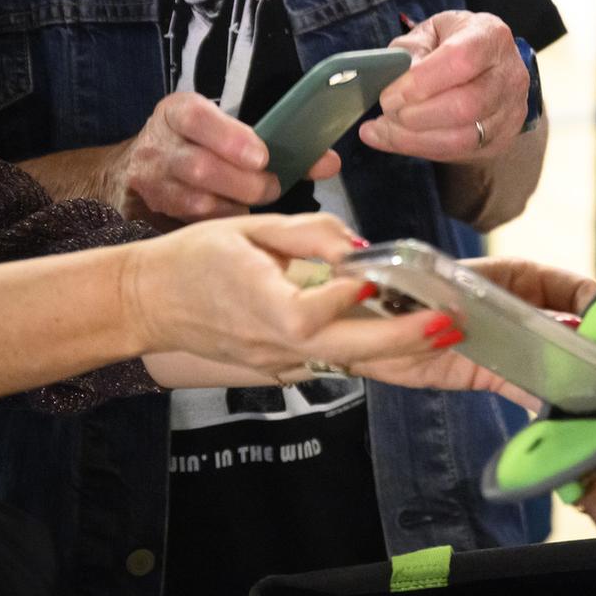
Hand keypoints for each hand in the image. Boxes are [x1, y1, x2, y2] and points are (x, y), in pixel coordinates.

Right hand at [116, 92, 339, 225]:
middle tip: (273, 187)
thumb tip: (330, 163)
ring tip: (258, 204)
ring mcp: (152, 181)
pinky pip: (193, 222)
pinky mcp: (155, 209)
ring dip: (236, 206)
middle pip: (201, 168)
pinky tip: (238, 220)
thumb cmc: (196, 142)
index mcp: (178, 111)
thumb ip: (276, 140)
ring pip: (196, 201)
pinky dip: (222, 222)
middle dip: (245, 183)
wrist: (140, 165)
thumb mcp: (223, 126)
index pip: (197, 118)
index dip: (231, 138)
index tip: (262, 156)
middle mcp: (159, 144)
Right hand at [126, 213, 438, 372]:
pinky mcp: (280, 368)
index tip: (383, 277)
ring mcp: (276, 362)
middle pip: (344, 352)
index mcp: (258, 304)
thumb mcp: (246, 227)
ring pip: (346, 364)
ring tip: (444, 332)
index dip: (348, 299)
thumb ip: (305, 234)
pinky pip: (332, 363)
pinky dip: (370, 353)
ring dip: (397, 352)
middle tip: (448, 323)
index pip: (309, 313)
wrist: (147, 302)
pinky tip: (405, 338)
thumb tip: (359, 245)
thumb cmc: (193, 257)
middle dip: (401, 340)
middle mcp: (271, 344)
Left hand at [347, 257, 595, 410]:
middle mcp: (520, 309)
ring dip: (575, 374)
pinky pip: (529, 388)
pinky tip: (566, 412)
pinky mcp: (493, 375)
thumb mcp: (452, 284)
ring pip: (556, 359)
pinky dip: (547, 400)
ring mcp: (510, 344)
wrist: (366, 326)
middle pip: (571, 326)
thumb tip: (526, 306)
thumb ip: (490, 293)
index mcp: (516, 275)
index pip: (572, 286)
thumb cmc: (408, 288)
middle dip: (594, 344)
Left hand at [359, 11, 528, 163]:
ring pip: (462, 138)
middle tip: (386, 111)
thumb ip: (409, 52)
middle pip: (464, 107)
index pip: (460, 60)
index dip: (421, 82)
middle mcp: (509, 75)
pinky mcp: (501, 140)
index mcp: (490, 36)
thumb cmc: (455, 43)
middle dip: (415, 116)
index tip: (389, 94)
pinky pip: (458, 153)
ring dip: (413, 139)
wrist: (488, 66)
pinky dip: (420, 149)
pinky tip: (395, 139)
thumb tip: (392, 82)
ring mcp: (510, 112)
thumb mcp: (430, 33)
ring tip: (382, 130)